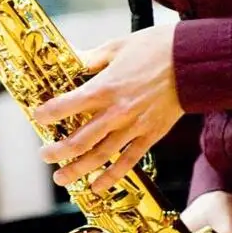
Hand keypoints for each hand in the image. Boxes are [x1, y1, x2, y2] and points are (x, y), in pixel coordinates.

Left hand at [33, 26, 183, 192]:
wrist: (192, 61)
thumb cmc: (156, 48)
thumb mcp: (117, 47)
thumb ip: (91, 59)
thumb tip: (70, 58)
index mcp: (105, 88)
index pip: (68, 106)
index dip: (49, 114)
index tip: (38, 118)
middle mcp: (116, 112)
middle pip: (80, 140)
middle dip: (58, 151)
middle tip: (45, 155)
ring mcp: (134, 127)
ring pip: (100, 156)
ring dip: (78, 169)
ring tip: (62, 178)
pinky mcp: (150, 135)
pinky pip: (128, 161)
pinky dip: (112, 176)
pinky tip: (98, 186)